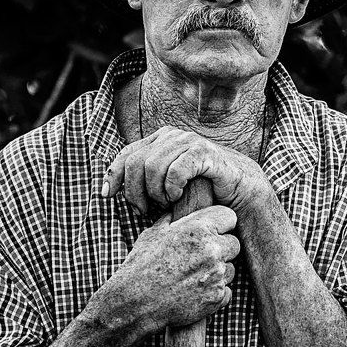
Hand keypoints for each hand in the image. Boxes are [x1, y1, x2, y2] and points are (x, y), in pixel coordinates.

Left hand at [102, 126, 265, 215]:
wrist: (240, 190)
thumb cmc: (203, 189)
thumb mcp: (168, 184)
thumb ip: (144, 179)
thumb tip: (108, 186)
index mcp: (161, 140)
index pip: (126, 154)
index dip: (113, 175)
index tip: (107, 196)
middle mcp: (172, 136)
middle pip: (135, 163)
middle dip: (134, 190)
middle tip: (144, 209)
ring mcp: (188, 141)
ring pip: (151, 168)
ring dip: (154, 192)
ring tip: (164, 204)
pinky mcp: (203, 152)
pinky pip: (175, 171)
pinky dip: (171, 188)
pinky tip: (177, 197)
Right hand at [112, 204, 240, 328]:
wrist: (135, 302)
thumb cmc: (141, 265)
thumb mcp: (154, 234)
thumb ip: (173, 220)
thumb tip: (178, 211)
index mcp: (198, 229)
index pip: (230, 216)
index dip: (222, 224)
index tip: (214, 231)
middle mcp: (212, 250)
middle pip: (234, 244)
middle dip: (222, 249)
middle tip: (201, 257)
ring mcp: (216, 275)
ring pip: (231, 269)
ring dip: (217, 272)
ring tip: (193, 276)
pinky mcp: (217, 297)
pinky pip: (226, 291)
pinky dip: (214, 292)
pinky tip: (195, 292)